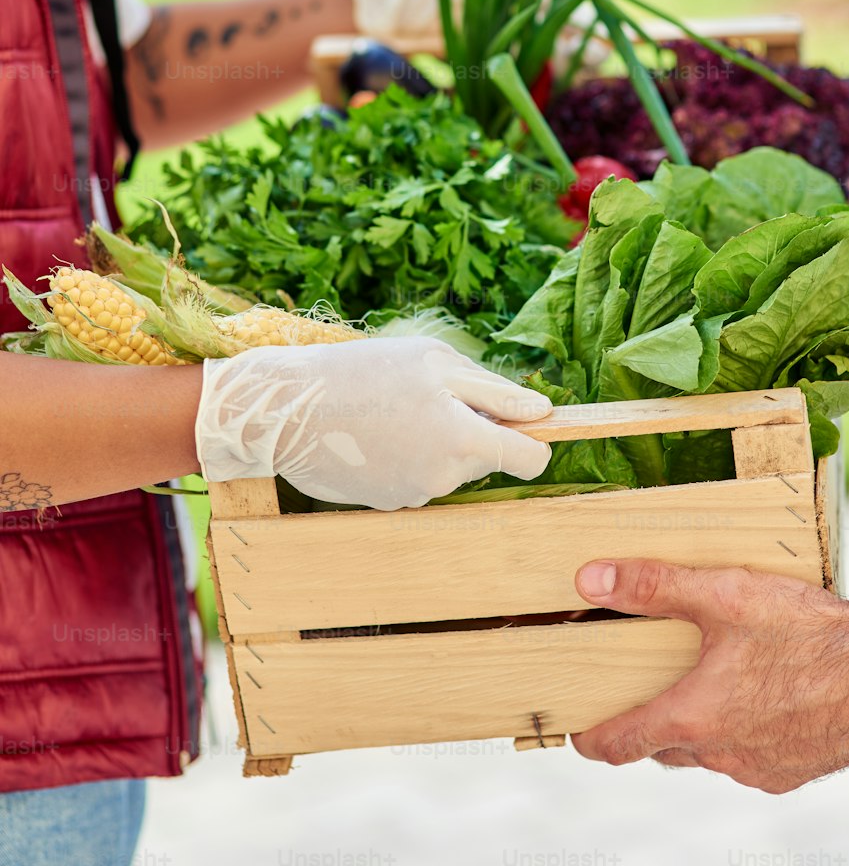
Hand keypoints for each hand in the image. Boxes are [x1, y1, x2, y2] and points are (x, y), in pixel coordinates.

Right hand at [196, 336, 551, 509]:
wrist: (287, 409)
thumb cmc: (363, 372)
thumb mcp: (436, 362)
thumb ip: (496, 392)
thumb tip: (544, 413)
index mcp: (465, 441)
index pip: (531, 460)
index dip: (532, 440)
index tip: (517, 422)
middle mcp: (444, 479)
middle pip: (486, 459)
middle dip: (471, 431)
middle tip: (428, 395)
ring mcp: (413, 496)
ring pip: (449, 467)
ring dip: (436, 441)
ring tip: (392, 409)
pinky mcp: (386, 503)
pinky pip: (417, 477)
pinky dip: (407, 456)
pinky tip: (375, 431)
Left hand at [569, 559, 848, 792]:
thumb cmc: (807, 632)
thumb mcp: (723, 595)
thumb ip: (653, 587)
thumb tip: (590, 580)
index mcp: (693, 718)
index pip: (621, 744)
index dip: (592, 740)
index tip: (576, 734)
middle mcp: (721, 755)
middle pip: (664, 749)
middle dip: (648, 725)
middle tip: (641, 694)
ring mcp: (760, 770)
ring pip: (709, 755)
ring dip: (699, 729)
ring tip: (706, 685)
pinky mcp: (795, 773)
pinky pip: (750, 760)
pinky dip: (742, 735)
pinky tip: (760, 699)